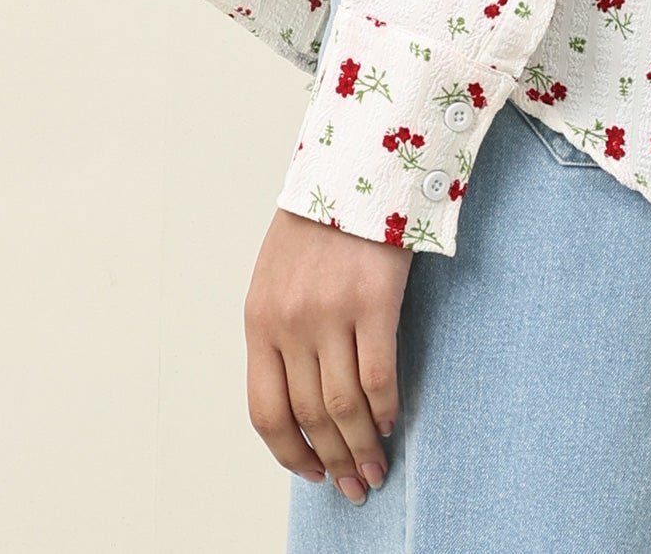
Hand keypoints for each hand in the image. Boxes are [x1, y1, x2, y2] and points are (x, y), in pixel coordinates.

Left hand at [245, 205, 413, 504]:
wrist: (354, 163)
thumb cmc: (318, 222)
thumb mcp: (277, 278)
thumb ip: (282, 334)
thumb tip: (303, 399)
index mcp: (260, 321)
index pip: (266, 411)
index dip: (289, 452)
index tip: (311, 473)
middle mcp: (291, 323)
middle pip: (310, 415)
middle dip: (333, 460)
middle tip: (354, 486)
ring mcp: (332, 313)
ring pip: (344, 405)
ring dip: (362, 446)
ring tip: (376, 468)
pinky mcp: (375, 300)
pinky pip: (379, 374)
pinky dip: (385, 407)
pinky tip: (391, 420)